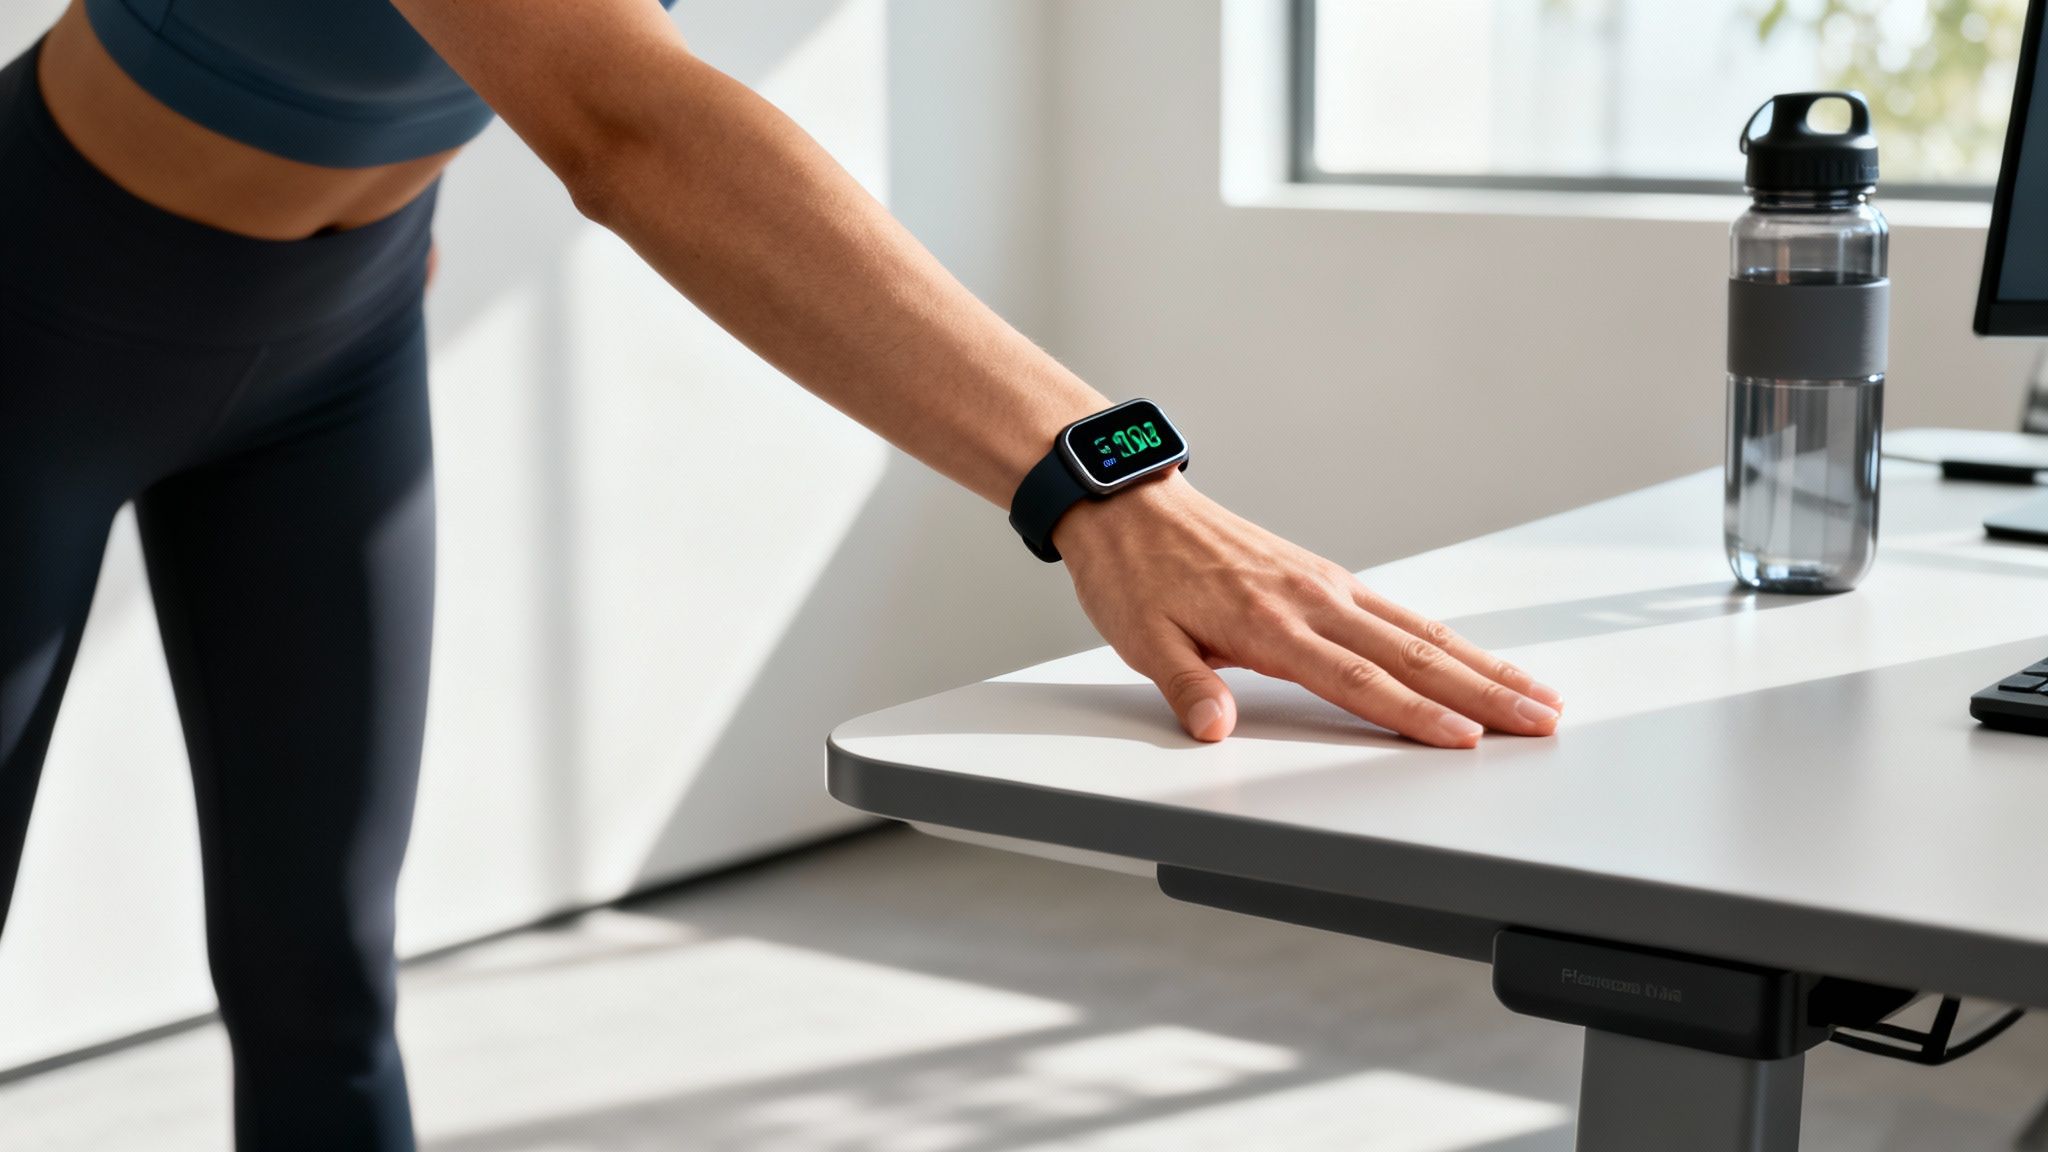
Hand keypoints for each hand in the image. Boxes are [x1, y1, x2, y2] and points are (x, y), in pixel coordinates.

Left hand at [1053, 473, 1563, 746]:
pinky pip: (1399, 613)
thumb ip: (1186, 686)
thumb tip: (1215, 728)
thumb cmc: (1135, 575)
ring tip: (1538, 694)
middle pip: (1412, 655)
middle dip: (1482, 693)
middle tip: (1540, 720)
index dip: (1413, 713)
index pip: (1355, 679)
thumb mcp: (1141, 639)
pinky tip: (1476, 659)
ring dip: (1482, 666)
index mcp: (1269, 621)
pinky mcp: (1325, 578)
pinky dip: (1446, 639)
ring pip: (1420, 631)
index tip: (1464, 738)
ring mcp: (1325, 585)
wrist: (1131, 507)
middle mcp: (1310, 599)